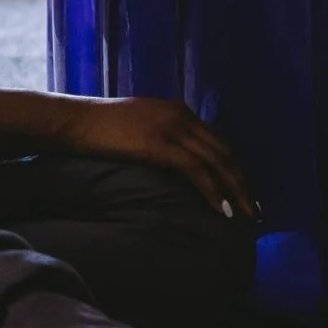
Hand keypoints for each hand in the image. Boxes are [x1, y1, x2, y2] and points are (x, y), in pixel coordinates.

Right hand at [52, 96, 257, 220]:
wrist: (72, 121)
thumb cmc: (98, 130)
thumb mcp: (138, 129)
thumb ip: (160, 139)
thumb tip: (171, 164)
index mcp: (179, 111)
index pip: (217, 142)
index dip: (233, 169)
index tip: (243, 192)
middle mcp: (182, 116)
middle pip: (224, 152)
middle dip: (242, 183)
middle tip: (255, 210)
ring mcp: (172, 128)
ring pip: (216, 162)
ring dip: (234, 191)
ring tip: (244, 216)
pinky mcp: (159, 143)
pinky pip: (196, 169)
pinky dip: (212, 190)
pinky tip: (220, 209)